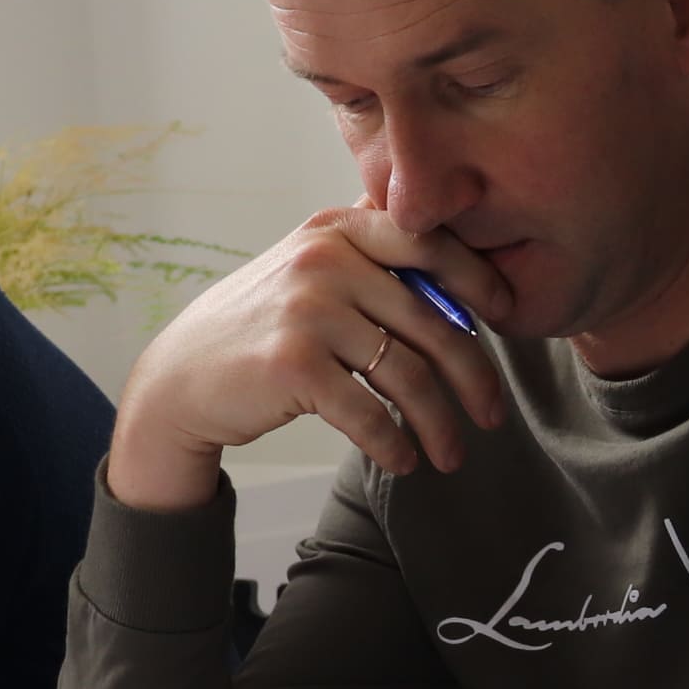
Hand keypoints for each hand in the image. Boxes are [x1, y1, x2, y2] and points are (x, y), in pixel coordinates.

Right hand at [106, 207, 510, 512]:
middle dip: (473, 376)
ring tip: (452, 455)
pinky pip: (369, 413)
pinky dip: (394, 445)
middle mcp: (325, 260)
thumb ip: (373, 264)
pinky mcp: (294, 364)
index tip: (507, 316)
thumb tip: (467, 292)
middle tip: (493, 414)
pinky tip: (404, 461)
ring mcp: (308, 310)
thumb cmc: (261, 329)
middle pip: (432, 321)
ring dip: (439, 425)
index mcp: (337, 228)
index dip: (479, 279)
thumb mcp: (310, 270)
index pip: (429, 243)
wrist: (181, 378)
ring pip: (408, 375)